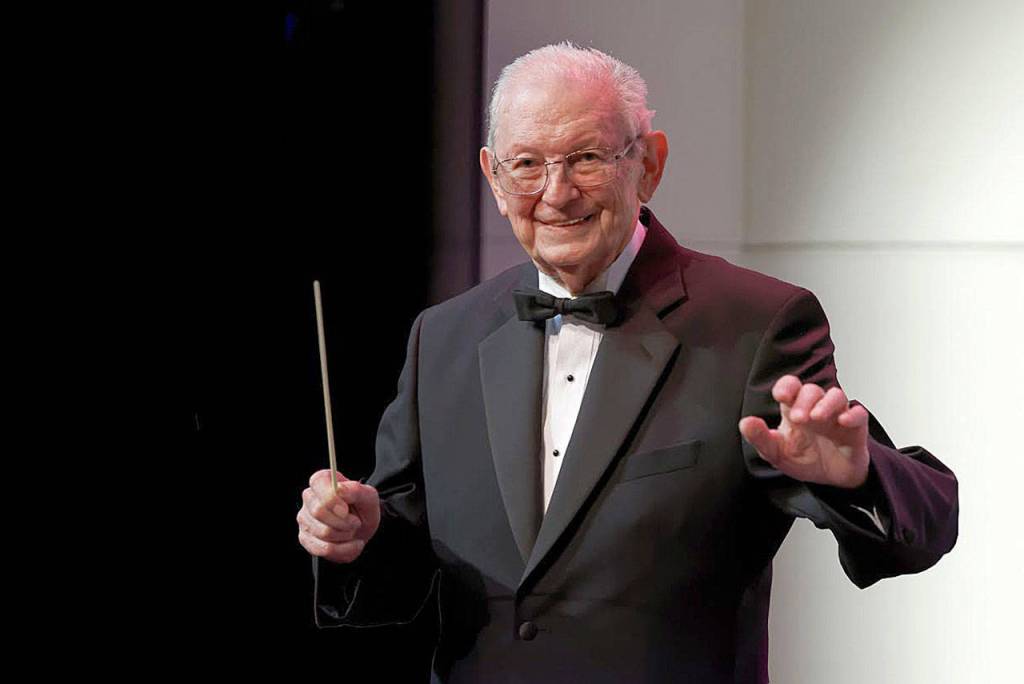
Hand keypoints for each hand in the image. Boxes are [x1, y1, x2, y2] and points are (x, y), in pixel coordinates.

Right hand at [298, 470, 380, 563]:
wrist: (363, 529)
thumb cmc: (363, 509)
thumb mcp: (368, 496)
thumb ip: (355, 490)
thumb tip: (339, 489)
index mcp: (322, 481)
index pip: (318, 483)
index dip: (332, 498)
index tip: (346, 509)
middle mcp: (309, 498)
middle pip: (318, 511)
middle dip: (344, 521)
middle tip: (356, 522)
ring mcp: (305, 519)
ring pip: (323, 533)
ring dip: (346, 535)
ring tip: (352, 531)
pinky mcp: (306, 539)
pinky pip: (324, 549)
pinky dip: (344, 549)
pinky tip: (350, 544)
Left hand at [738, 375, 869, 488]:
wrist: (831, 480)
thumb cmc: (805, 460)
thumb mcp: (777, 453)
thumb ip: (760, 438)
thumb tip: (745, 423)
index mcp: (794, 410)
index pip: (791, 386)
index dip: (787, 386)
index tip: (782, 395)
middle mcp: (816, 408)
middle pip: (811, 390)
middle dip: (804, 401)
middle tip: (798, 418)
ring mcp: (836, 416)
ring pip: (836, 395)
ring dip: (826, 403)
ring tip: (817, 417)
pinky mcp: (856, 429)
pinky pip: (859, 413)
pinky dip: (853, 414)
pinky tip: (844, 421)